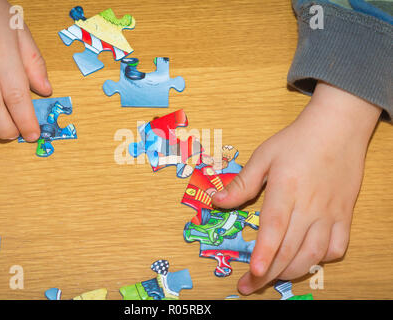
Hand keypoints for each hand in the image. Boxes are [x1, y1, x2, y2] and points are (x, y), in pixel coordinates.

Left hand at [212, 82, 380, 293]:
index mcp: (286, 189)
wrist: (337, 128)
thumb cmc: (296, 140)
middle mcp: (310, 206)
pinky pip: (337, 247)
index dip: (265, 254)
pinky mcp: (344, 215)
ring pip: (313, 254)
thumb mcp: (264, 156)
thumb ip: (241, 183)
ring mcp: (330, 213)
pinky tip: (306, 258)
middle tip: (249, 287)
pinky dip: (321, 260)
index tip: (253, 273)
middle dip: (268, 274)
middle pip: (290, 248)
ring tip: (273, 278)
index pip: (275, 228)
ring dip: (292, 272)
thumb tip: (216, 201)